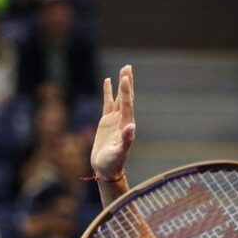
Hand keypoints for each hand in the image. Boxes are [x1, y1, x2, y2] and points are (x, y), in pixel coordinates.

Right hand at [90, 65, 135, 180]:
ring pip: (118, 98)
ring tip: (123, 70)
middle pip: (126, 97)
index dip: (126, 91)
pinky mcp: (106, 121)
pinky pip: (108, 103)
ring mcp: (114, 120)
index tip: (125, 78)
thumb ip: (126, 140)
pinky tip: (108, 81)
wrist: (106, 170)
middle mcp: (122, 120)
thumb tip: (132, 127)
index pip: (127, 105)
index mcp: (126, 125)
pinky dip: (108, 92)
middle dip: (127, 83)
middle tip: (128, 67)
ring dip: (121, 85)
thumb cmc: (113, 163)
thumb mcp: (119, 153)